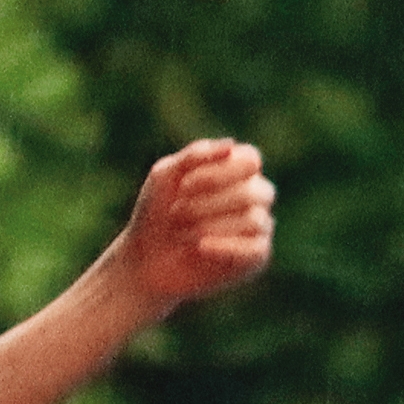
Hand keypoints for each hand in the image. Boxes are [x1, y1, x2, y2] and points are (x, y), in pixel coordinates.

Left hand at [114, 137, 272, 315]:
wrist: (144, 258)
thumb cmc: (156, 212)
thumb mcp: (165, 176)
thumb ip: (195, 156)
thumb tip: (231, 146)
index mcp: (238, 170)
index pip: (251, 160)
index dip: (218, 172)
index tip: (184, 186)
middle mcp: (255, 196)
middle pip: (252, 192)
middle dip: (209, 202)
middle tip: (176, 213)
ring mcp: (258, 227)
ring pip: (254, 220)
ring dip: (211, 226)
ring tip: (181, 233)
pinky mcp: (256, 257)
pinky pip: (256, 249)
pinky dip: (226, 247)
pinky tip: (200, 248)